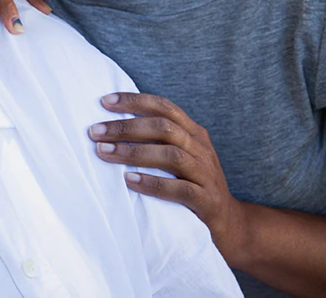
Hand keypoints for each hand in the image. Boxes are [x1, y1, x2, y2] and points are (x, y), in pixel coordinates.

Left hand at [89, 93, 249, 261]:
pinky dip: (153, 183)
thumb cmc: (192, 185)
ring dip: (134, 152)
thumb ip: (155, 141)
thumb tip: (109, 128)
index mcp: (193, 133)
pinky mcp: (208, 201)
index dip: (135, 101)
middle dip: (126, 127)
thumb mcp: (178, 157)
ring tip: (104, 152)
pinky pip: (181, 189)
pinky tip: (129, 181)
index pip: (164, 107)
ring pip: (172, 155)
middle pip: (164, 127)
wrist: (230, 224)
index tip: (104, 101)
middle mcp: (201, 149)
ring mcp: (207, 174)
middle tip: (95, 132)